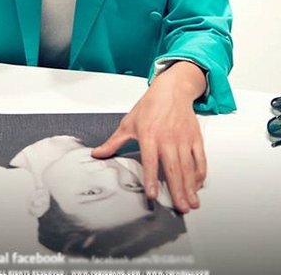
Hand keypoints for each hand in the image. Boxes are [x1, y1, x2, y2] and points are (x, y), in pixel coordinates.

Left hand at [91, 61, 206, 213]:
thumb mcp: (128, 122)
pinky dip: (200, 173)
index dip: (151, 178)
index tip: (153, 194)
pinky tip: (197, 185)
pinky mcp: (195, 137)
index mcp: (149, 135)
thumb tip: (97, 154)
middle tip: (180, 208)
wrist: (172, 89)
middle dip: (177, 190)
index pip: (150, 160)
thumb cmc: (150, 106)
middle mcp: (168, 138)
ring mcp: (183, 139)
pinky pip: (200, 158)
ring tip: (191, 204)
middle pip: (173, 168)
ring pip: (188, 167)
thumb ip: (114, 142)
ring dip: (190, 187)